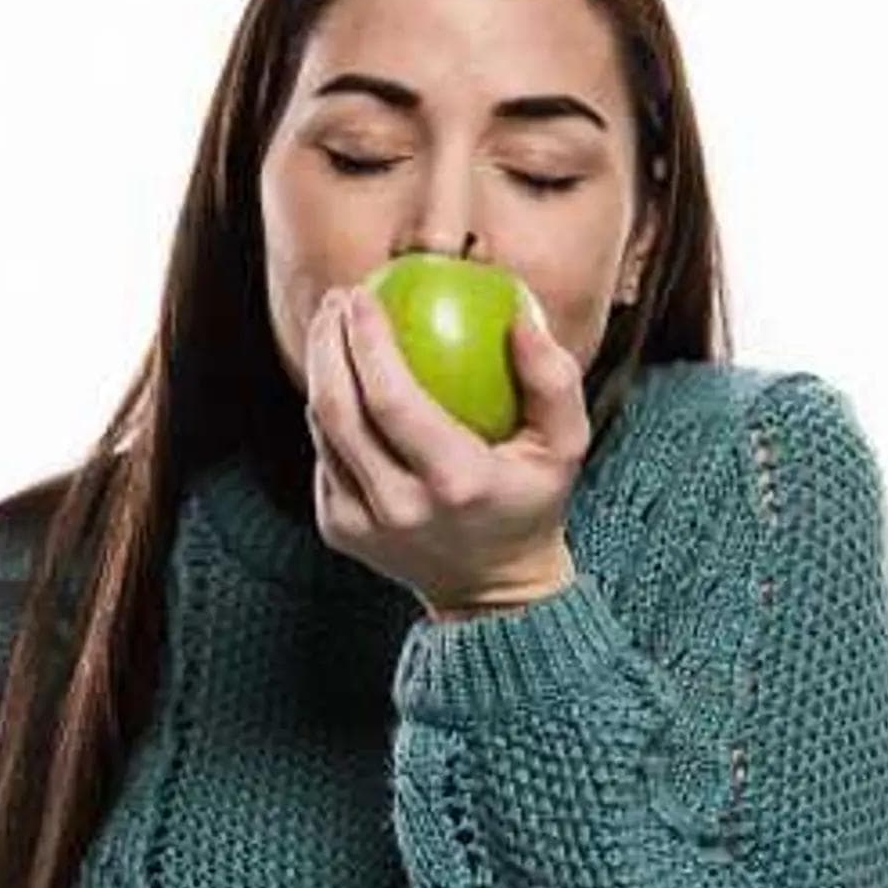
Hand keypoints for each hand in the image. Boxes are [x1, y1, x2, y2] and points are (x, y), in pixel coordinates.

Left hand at [304, 284, 590, 616]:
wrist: (492, 592)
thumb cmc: (532, 498)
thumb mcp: (567, 443)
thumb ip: (552, 378)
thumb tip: (517, 314)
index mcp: (456, 483)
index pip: (392, 399)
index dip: (368, 341)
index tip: (363, 296)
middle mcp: (399, 508)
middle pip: (338, 410)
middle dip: (328, 342)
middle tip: (338, 298)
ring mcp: (360, 525)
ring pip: (322, 430)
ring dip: (320, 368)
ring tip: (333, 324)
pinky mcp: (337, 531)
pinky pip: (324, 455)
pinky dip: (328, 411)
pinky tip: (341, 377)